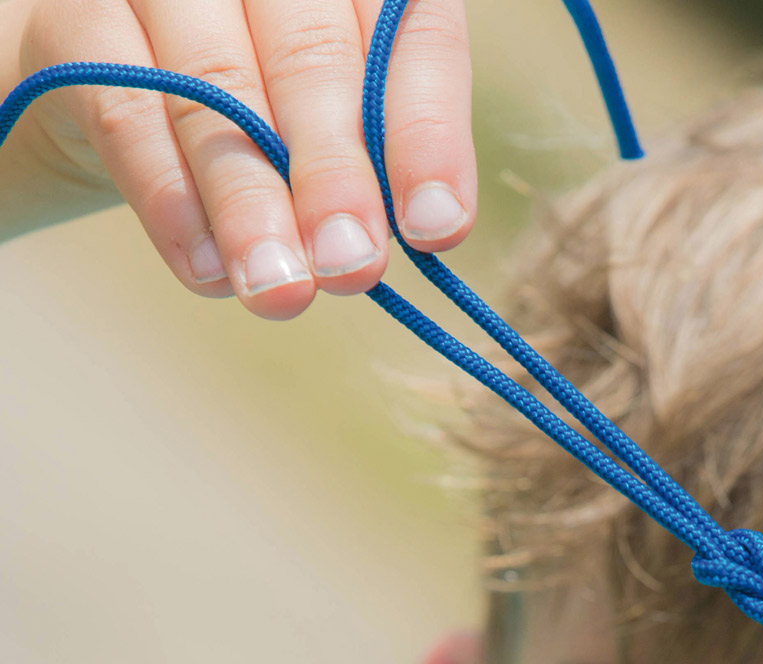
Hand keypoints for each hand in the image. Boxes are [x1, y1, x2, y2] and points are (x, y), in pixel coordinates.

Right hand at [0, 0, 474, 315]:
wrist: (112, 77)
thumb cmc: (260, 107)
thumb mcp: (330, 126)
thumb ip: (376, 158)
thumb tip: (424, 231)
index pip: (412, 35)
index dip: (428, 135)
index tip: (436, 228)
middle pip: (312, 57)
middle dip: (336, 177)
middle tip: (352, 268)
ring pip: (219, 88)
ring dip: (254, 204)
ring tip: (281, 290)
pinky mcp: (78, 15)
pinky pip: (128, 109)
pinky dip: (173, 201)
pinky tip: (209, 272)